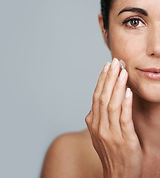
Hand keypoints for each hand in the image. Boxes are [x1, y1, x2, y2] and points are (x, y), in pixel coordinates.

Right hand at [85, 58, 142, 177]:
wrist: (118, 175)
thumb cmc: (110, 153)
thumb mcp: (98, 135)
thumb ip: (94, 119)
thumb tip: (92, 107)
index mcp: (93, 123)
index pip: (96, 96)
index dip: (101, 80)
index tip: (106, 66)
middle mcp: (99, 126)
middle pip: (103, 97)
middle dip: (109, 78)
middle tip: (115, 62)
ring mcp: (111, 133)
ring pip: (112, 105)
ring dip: (117, 86)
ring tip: (122, 71)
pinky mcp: (125, 140)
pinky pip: (124, 119)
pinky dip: (125, 104)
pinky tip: (128, 91)